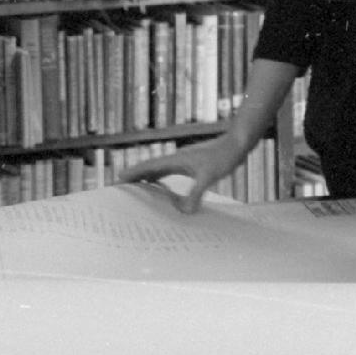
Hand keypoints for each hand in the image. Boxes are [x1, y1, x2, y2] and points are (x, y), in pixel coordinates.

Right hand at [117, 132, 253, 212]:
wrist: (238, 142)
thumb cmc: (224, 156)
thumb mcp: (209, 176)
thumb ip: (196, 192)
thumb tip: (184, 212)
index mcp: (176, 159)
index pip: (148, 167)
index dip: (133, 173)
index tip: (117, 179)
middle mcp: (176, 158)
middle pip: (150, 168)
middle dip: (134, 178)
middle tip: (119, 188)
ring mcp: (183, 160)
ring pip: (159, 170)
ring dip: (146, 179)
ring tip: (134, 190)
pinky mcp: (191, 163)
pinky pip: (169, 172)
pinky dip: (160, 180)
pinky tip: (161, 187)